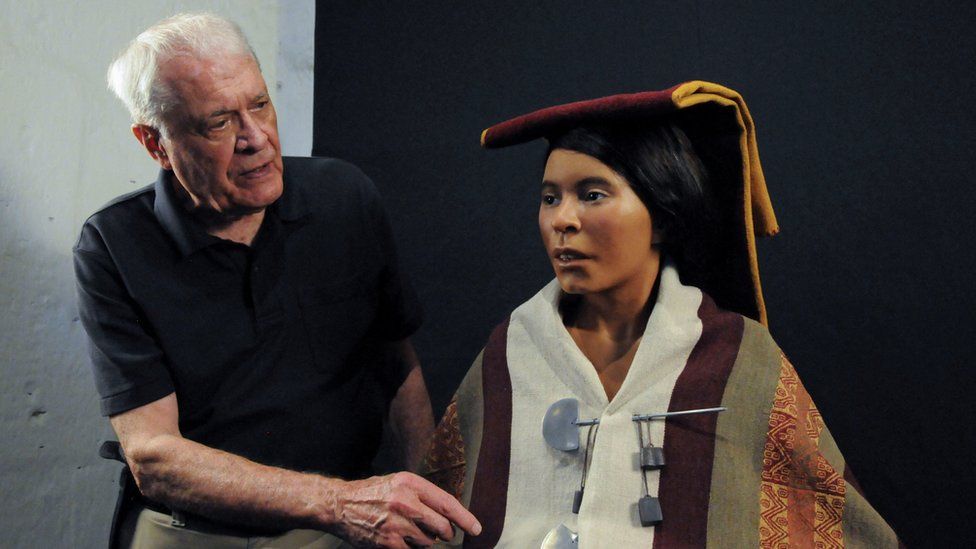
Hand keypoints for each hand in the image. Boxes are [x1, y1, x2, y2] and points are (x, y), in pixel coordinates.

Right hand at [330, 472, 481, 547]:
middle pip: (443, 527)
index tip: (476, 528)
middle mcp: (405, 503)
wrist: (340, 505)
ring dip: (426, 541)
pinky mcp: (389, 544)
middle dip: (446, 533)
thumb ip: (423, 494)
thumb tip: (450, 512)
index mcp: (410, 484)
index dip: (465, 518)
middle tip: (443, 533)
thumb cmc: (373, 493)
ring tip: (410, 530)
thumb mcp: (399, 483)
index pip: (447, 503)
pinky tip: (400, 539)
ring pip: (429, 542)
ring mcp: (397, 525)